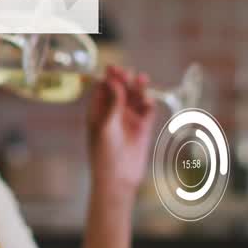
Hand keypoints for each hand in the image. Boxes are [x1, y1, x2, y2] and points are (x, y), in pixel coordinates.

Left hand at [87, 66, 157, 198]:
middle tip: (129, 73)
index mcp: (98, 112)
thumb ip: (112, 103)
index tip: (114, 68)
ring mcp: (128, 120)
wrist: (118, 179)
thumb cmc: (104, 154)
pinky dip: (149, 104)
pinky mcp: (142, 129)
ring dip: (139, 88)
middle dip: (125, 80)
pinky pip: (147, 111)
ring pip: (135, 98)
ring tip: (142, 79)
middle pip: (121, 90)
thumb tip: (113, 80)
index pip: (103, 88)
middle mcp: (113, 114)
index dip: (109, 77)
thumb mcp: (106, 126)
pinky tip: (148, 102)